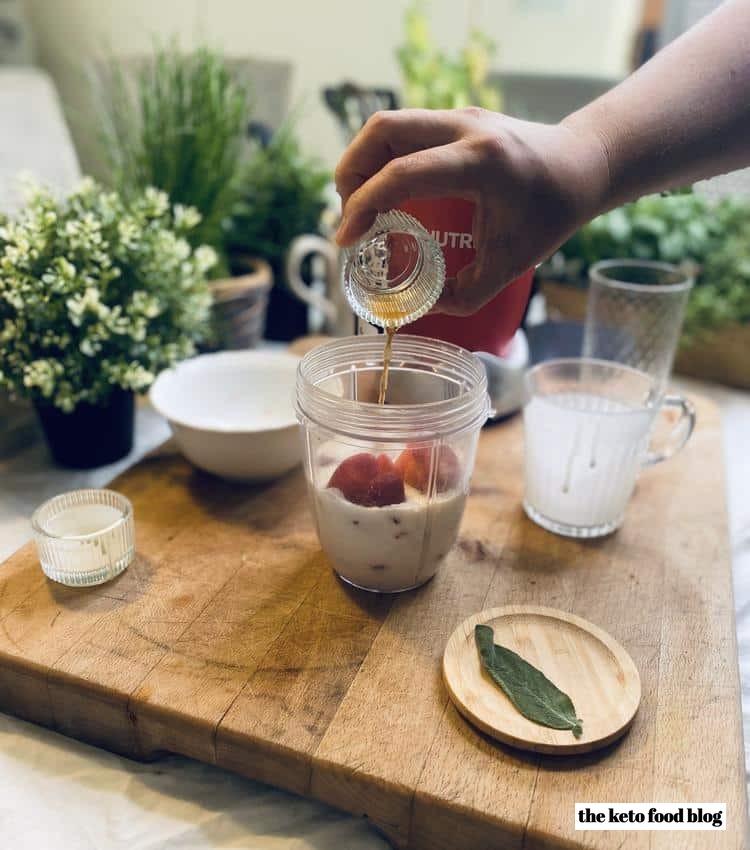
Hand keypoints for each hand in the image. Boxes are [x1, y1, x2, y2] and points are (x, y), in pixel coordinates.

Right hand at [334, 107, 609, 314]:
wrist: (582, 165)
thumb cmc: (550, 216)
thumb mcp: (511, 265)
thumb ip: (463, 295)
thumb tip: (417, 309)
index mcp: (482, 162)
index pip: (403, 174)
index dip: (364, 206)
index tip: (346, 239)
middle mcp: (466, 129)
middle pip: (382, 132)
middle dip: (350, 175)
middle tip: (348, 218)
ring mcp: (459, 116)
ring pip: (386, 125)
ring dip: (360, 163)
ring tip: (359, 206)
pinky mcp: (455, 118)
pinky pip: (402, 130)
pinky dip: (380, 158)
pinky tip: (383, 190)